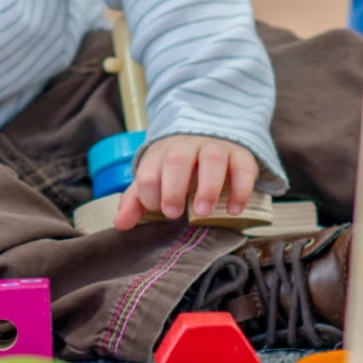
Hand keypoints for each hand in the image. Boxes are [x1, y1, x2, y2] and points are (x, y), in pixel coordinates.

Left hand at [113, 135, 259, 231]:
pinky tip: (234, 209)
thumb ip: (136, 202)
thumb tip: (120, 224)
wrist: (209, 138)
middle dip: (173, 187)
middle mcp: (186, 146)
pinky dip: (240, 188)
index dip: (150, 194)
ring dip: (207, 186)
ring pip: (212, 159)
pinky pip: (242, 167)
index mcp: (160, 153)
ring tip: (202, 211)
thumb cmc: (176, 169)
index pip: (148, 171)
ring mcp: (215, 148)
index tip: (159, 211)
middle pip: (177, 159)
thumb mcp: (155, 180)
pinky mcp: (240, 155)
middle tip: (173, 213)